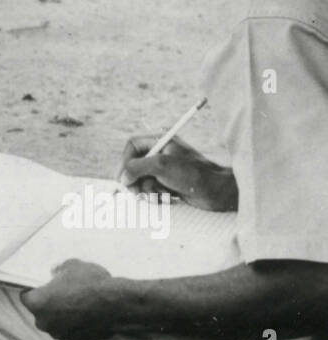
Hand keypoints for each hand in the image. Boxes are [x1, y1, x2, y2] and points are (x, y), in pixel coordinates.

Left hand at [22, 260, 115, 339]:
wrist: (116, 304)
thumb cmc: (91, 284)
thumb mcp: (71, 266)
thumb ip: (58, 271)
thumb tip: (57, 273)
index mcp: (37, 303)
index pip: (25, 297)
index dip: (34, 290)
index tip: (41, 286)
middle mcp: (45, 322)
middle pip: (39, 312)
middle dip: (47, 304)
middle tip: (61, 293)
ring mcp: (60, 334)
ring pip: (54, 323)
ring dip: (60, 315)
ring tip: (76, 303)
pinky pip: (68, 331)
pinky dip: (73, 324)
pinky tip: (85, 314)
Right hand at [118, 135, 237, 210]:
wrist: (217, 192)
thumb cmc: (192, 175)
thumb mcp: (161, 166)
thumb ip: (136, 168)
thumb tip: (122, 178)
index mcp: (161, 140)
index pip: (132, 146)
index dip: (125, 162)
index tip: (124, 178)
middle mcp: (161, 153)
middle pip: (134, 165)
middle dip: (136, 181)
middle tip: (138, 193)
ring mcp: (165, 169)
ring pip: (142, 180)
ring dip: (147, 191)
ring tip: (160, 195)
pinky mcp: (169, 183)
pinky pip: (152, 190)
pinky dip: (156, 196)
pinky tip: (167, 198)